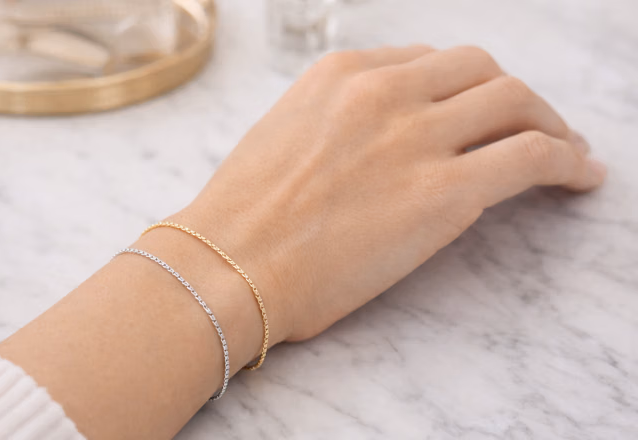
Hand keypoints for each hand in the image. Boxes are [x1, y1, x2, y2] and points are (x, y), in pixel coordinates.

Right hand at [173, 45, 605, 342]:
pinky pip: (532, 156)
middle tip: (525, 126)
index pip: (425, 62)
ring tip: (563, 150)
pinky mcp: (446, 192)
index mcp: (337, 75)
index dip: (460, 88)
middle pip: (479, 71)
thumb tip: (376, 147)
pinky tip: (579, 177)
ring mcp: (417, 136)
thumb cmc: (239, 221)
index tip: (471, 112)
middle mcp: (383, 91)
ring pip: (515, 101)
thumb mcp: (281, 139)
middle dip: (510, 97)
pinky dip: (567, 161)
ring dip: (547, 122)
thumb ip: (334, 124)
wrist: (226, 267)